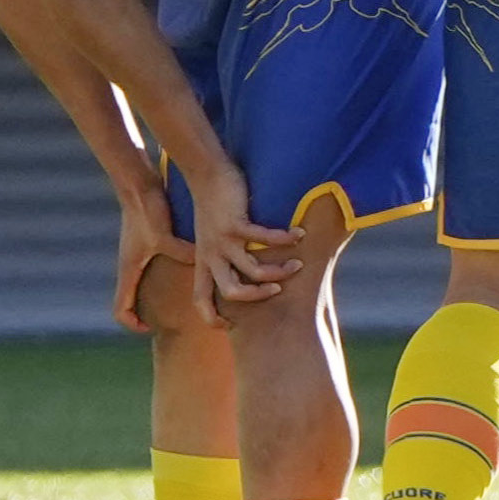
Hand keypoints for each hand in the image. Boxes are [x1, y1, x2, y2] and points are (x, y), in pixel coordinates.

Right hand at [112, 187, 190, 332]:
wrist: (136, 184)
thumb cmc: (145, 210)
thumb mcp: (164, 236)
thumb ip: (182, 253)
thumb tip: (203, 265)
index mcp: (128, 270)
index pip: (120, 310)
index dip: (133, 324)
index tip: (151, 327)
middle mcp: (128, 265)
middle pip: (128, 301)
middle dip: (143, 313)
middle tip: (168, 319)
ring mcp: (134, 254)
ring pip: (138, 285)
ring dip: (151, 295)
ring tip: (178, 298)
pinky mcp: (143, 243)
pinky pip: (147, 268)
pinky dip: (159, 276)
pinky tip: (181, 270)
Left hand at [179, 162, 297, 324]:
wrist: (205, 173)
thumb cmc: (213, 206)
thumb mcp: (211, 237)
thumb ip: (223, 255)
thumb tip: (247, 273)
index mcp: (203, 262)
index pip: (199, 300)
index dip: (211, 318)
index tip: (231, 325)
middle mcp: (211, 255)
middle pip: (231, 292)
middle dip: (257, 296)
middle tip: (277, 290)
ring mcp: (222, 240)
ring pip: (253, 270)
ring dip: (279, 271)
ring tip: (298, 264)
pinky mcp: (234, 223)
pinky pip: (264, 239)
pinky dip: (284, 239)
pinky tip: (299, 234)